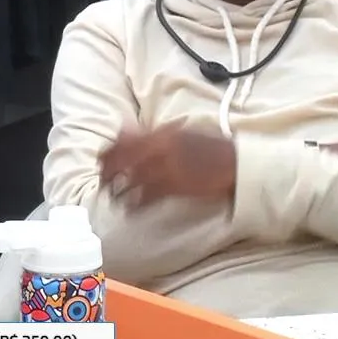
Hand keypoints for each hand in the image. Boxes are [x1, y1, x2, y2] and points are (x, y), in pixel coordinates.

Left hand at [98, 123, 237, 208]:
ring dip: (118, 191)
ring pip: (131, 182)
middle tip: (103, 183)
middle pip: (122, 162)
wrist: (236, 165)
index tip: (101, 161)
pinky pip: (147, 199)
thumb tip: (123, 128)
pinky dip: (135, 205)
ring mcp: (167, 170)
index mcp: (160, 134)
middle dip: (108, 173)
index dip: (108, 153)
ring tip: (113, 197)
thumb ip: (151, 131)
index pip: (122, 141)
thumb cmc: (208, 147)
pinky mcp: (175, 189)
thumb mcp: (180, 131)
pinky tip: (130, 209)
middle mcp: (160, 150)